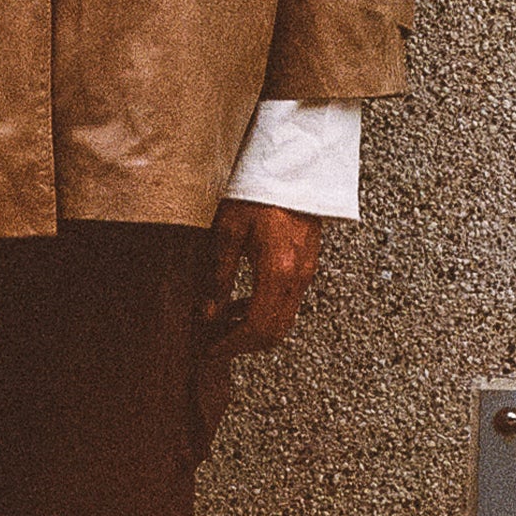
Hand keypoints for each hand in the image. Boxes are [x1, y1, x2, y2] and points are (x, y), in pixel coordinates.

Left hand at [200, 199, 321, 364]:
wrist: (292, 167)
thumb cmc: (257, 193)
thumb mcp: (227, 232)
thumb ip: (218, 277)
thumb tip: (208, 314)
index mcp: (277, 271)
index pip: (258, 328)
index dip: (233, 344)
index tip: (211, 348)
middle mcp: (298, 277)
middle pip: (275, 332)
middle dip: (244, 343)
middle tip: (215, 340)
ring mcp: (307, 272)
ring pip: (283, 319)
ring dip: (254, 327)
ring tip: (223, 319)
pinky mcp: (308, 265)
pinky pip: (288, 302)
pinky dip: (265, 310)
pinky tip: (242, 299)